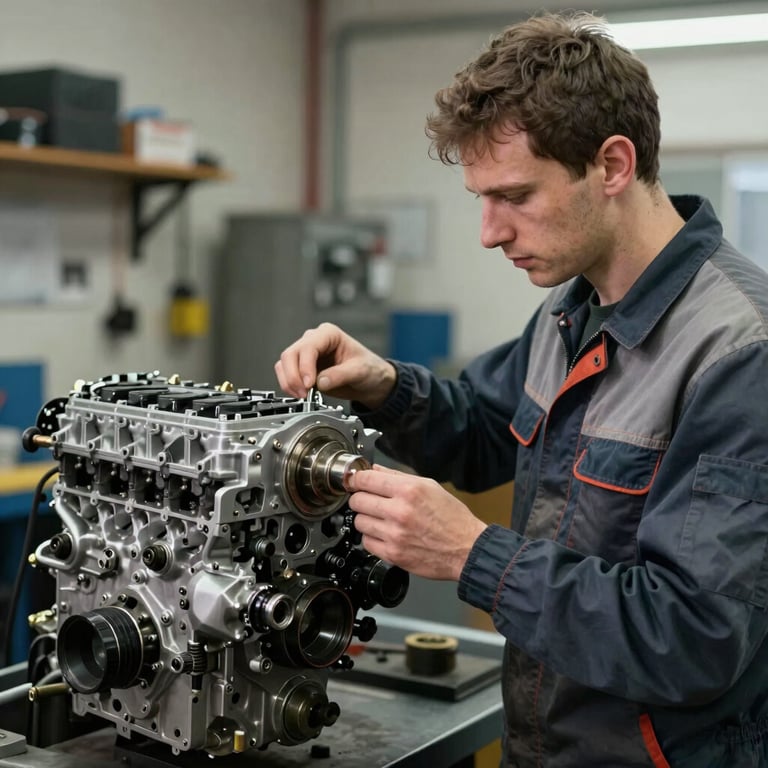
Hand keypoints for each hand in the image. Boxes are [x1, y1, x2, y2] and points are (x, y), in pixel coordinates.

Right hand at [274, 322, 396, 408]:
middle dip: (293, 376)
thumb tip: (319, 382)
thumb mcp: (360, 371)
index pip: (308, 347)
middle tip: (304, 393)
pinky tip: (300, 394)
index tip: (309, 384)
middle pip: (290, 354)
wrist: (370, 382)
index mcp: (329, 334)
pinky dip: (289, 385)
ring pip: (284, 364)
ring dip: (289, 382)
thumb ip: (340, 375)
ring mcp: (306, 355)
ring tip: (303, 396)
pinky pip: (286, 374)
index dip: (305, 366)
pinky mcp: (303, 369)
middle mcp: (314, 341)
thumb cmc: (369, 369)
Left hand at [346, 465, 487, 580]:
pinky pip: (366, 542)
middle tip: (368, 500)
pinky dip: (372, 537)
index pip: (366, 479)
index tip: (353, 480)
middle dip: (360, 498)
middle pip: (357, 500)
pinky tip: (384, 534)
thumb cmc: (452, 518)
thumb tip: (375, 469)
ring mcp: (394, 534)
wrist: (467, 549)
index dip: (355, 478)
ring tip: (380, 519)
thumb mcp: (430, 486)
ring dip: (366, 519)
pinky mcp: (392, 554)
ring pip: (358, 521)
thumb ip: (398, 476)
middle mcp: (399, 511)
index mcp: (409, 490)